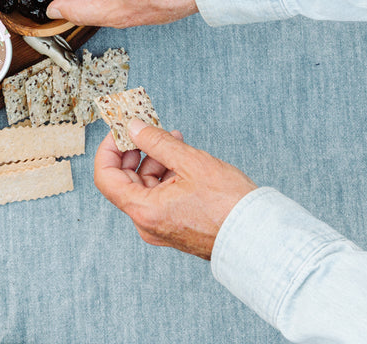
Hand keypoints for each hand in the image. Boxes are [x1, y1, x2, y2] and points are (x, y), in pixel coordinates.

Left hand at [93, 121, 255, 258]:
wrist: (261, 238)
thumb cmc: (230, 205)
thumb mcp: (190, 162)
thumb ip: (156, 142)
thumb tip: (132, 127)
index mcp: (144, 211)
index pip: (105, 177)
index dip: (109, 149)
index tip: (120, 130)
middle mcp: (147, 224)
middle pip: (125, 181)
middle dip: (135, 151)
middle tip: (149, 128)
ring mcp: (161, 228)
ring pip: (145, 187)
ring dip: (154, 161)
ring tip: (174, 141)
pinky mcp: (175, 227)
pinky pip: (160, 198)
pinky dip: (166, 176)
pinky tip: (182, 160)